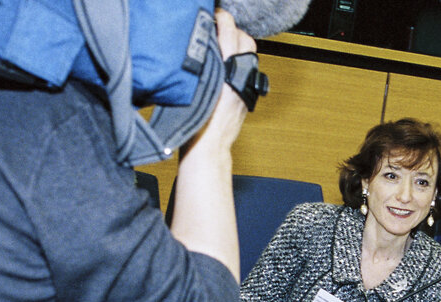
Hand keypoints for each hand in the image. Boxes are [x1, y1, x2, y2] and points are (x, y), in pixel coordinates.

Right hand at [182, 9, 255, 156]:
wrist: (209, 147)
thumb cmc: (195, 123)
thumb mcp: (190, 84)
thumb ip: (199, 61)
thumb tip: (201, 42)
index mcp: (225, 69)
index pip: (229, 31)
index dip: (222, 18)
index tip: (215, 15)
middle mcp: (240, 76)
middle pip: (246, 40)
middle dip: (234, 31)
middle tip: (220, 29)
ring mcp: (246, 86)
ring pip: (250, 56)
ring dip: (239, 48)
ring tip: (224, 48)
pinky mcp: (248, 96)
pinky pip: (248, 71)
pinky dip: (240, 64)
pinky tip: (227, 67)